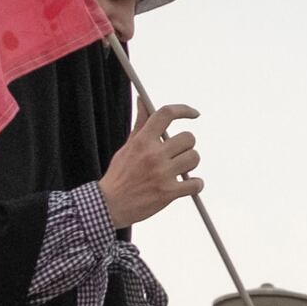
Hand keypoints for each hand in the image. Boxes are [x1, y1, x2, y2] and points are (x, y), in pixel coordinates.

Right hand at [99, 103, 199, 229]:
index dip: (184, 110)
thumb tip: (142, 100)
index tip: (194, 114)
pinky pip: (196, 183)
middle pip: (188, 138)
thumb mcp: (128, 146)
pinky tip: (188, 185)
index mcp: (142, 141)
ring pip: (194, 158)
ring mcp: (162, 174)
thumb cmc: (120, 174)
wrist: (110, 205)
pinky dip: (196, 185)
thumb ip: (140, 123)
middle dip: (186, 146)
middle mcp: (153, 154)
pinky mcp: (168, 192)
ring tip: (180, 170)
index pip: (166, 114)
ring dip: (190, 164)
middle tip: (178, 155)